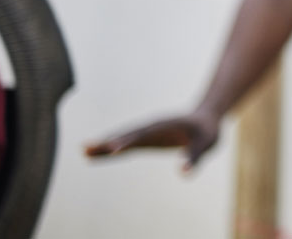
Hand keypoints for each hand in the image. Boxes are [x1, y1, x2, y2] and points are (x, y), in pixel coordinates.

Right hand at [83, 110, 219, 171]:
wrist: (206, 119)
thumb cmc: (207, 131)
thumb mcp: (206, 144)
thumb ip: (194, 157)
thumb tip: (183, 173)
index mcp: (165, 125)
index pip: (144, 134)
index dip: (128, 141)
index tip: (113, 149)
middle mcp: (152, 127)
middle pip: (127, 134)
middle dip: (108, 141)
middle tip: (86, 147)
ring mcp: (147, 133)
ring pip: (122, 139)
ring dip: (104, 145)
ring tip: (83, 150)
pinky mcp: (146, 140)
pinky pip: (126, 145)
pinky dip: (111, 150)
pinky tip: (96, 155)